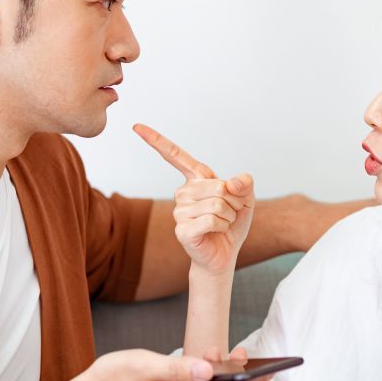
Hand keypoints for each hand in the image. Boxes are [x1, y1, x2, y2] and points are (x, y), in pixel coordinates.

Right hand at [134, 123, 254, 276]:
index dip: (156, 140)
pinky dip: (223, 226)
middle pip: (218, 186)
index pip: (175, 155)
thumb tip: (233, 182)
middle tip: (229, 213)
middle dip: (234, 201)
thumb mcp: (245, 199)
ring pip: (217, 204)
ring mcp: (179, 211)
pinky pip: (212, 220)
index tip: (136, 126)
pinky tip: (216, 232)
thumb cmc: (231, 223)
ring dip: (229, 215)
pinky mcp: (181, 229)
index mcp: (195, 179)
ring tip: (222, 223)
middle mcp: (183, 192)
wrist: (224, 254)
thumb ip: (244, 184)